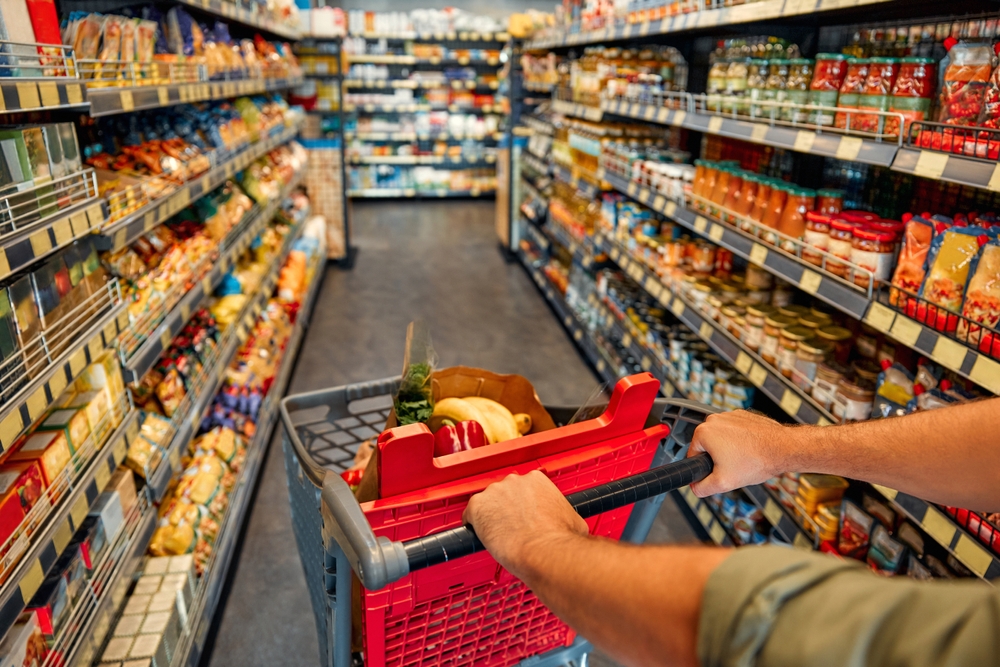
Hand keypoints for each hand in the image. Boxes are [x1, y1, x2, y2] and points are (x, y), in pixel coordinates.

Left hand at [463, 470, 588, 579]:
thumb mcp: (573, 520)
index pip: (523, 488)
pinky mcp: (477, 506)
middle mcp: (514, 481)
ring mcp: (494, 492)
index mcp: (537, 480)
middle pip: (505, 493)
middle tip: (513, 527)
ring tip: (500, 536)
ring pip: (488, 504)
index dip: (523, 505)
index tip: (524, 516)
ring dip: (491, 517)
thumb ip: (564, 514)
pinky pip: (470, 515)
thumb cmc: (559, 540)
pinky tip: (481, 535)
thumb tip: (570, 523)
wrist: (544, 552)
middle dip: (507, 509)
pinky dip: (474, 525)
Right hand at [686, 410, 791, 496]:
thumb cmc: (757, 460)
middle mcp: (715, 420)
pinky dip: (741, 441)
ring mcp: (730, 415)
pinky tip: (751, 450)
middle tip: (733, 467)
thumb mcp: (723, 483)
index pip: (693, 455)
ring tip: (744, 459)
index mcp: (704, 432)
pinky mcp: (743, 415)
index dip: (705, 469)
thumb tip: (695, 488)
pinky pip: (735, 431)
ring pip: (722, 438)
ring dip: (730, 449)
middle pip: (708, 446)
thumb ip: (702, 488)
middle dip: (718, 458)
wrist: (783, 448)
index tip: (719, 472)